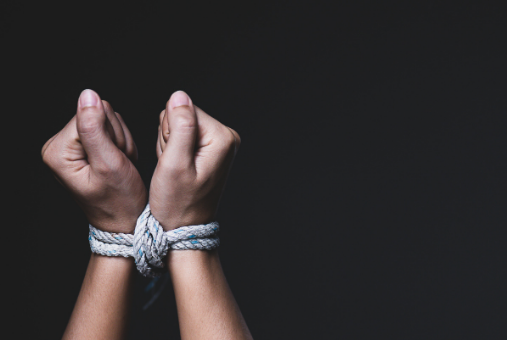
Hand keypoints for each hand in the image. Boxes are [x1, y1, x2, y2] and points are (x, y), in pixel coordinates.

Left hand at [41, 89, 146, 232]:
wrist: (126, 220)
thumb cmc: (119, 200)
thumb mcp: (109, 163)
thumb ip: (95, 129)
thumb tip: (88, 95)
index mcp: (57, 151)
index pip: (88, 114)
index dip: (110, 134)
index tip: (114, 159)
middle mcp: (59, 146)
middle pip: (96, 114)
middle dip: (115, 137)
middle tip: (118, 164)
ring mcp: (72, 147)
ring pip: (106, 119)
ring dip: (120, 141)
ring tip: (119, 165)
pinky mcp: (86, 147)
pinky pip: (110, 127)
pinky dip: (121, 144)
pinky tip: (120, 162)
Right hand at [149, 91, 239, 229]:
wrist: (184, 228)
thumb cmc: (178, 203)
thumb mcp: (174, 164)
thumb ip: (179, 127)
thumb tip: (179, 95)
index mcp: (222, 138)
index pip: (184, 108)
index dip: (168, 131)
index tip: (173, 157)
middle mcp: (227, 137)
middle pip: (184, 114)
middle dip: (170, 138)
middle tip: (174, 166)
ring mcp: (220, 143)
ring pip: (180, 124)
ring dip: (171, 145)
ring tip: (176, 169)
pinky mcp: (211, 149)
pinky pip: (184, 135)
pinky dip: (175, 150)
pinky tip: (179, 168)